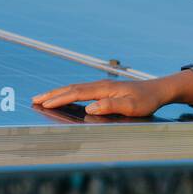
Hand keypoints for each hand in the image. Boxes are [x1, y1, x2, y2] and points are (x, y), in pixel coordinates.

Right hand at [32, 70, 192, 117]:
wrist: (158, 90)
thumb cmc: (147, 100)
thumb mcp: (133, 106)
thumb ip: (112, 106)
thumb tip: (90, 108)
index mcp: (104, 88)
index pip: (77, 93)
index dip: (59, 98)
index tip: (43, 104)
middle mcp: (100, 85)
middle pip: (71, 88)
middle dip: (52, 94)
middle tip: (34, 99)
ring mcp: (101, 86)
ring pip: (74, 88)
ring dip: (57, 93)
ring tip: (43, 98)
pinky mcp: (104, 89)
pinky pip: (81, 91)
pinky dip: (68, 93)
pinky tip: (64, 98)